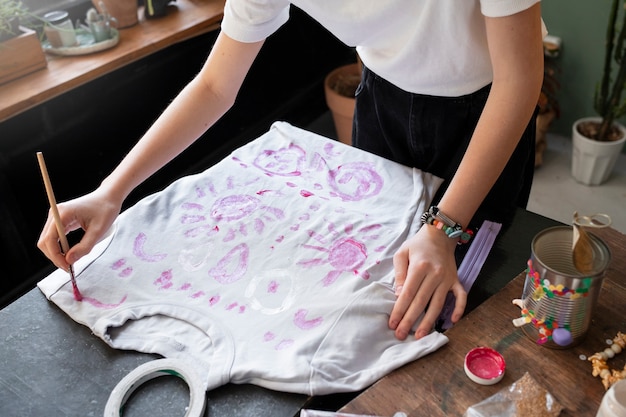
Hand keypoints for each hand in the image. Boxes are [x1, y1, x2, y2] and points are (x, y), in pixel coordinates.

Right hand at [37, 187, 120, 270]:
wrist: (108, 197)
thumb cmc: (105, 211)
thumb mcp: (98, 231)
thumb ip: (84, 247)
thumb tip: (69, 260)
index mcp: (63, 213)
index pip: (49, 239)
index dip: (56, 256)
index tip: (68, 267)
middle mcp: (55, 214)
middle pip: (44, 241)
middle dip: (55, 257)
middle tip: (69, 268)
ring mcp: (56, 217)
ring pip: (47, 241)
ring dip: (56, 254)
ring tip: (70, 262)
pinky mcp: (59, 221)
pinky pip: (54, 238)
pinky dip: (59, 248)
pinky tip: (70, 254)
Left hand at [389, 224, 466, 339]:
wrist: (440, 235)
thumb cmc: (417, 245)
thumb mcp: (402, 253)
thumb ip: (399, 273)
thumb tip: (398, 294)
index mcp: (420, 267)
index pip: (408, 293)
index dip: (399, 310)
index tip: (393, 323)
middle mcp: (435, 274)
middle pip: (421, 302)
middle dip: (410, 320)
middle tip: (401, 335)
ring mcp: (447, 279)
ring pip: (438, 304)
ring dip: (429, 321)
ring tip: (420, 335)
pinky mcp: (456, 280)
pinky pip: (460, 296)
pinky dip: (459, 308)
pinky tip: (452, 321)